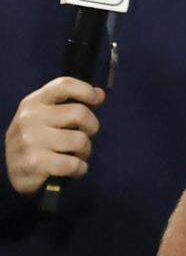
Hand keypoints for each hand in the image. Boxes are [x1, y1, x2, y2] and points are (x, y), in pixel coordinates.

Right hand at [4, 77, 103, 194]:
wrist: (13, 172)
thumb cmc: (37, 140)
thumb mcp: (49, 116)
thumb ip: (73, 103)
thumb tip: (100, 94)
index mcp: (33, 102)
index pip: (64, 85)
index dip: (86, 90)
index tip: (96, 100)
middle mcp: (29, 118)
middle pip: (80, 113)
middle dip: (91, 127)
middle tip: (83, 137)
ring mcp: (30, 141)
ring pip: (80, 140)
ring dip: (85, 151)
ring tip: (76, 154)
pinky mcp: (34, 163)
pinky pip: (73, 164)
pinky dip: (80, 168)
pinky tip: (74, 168)